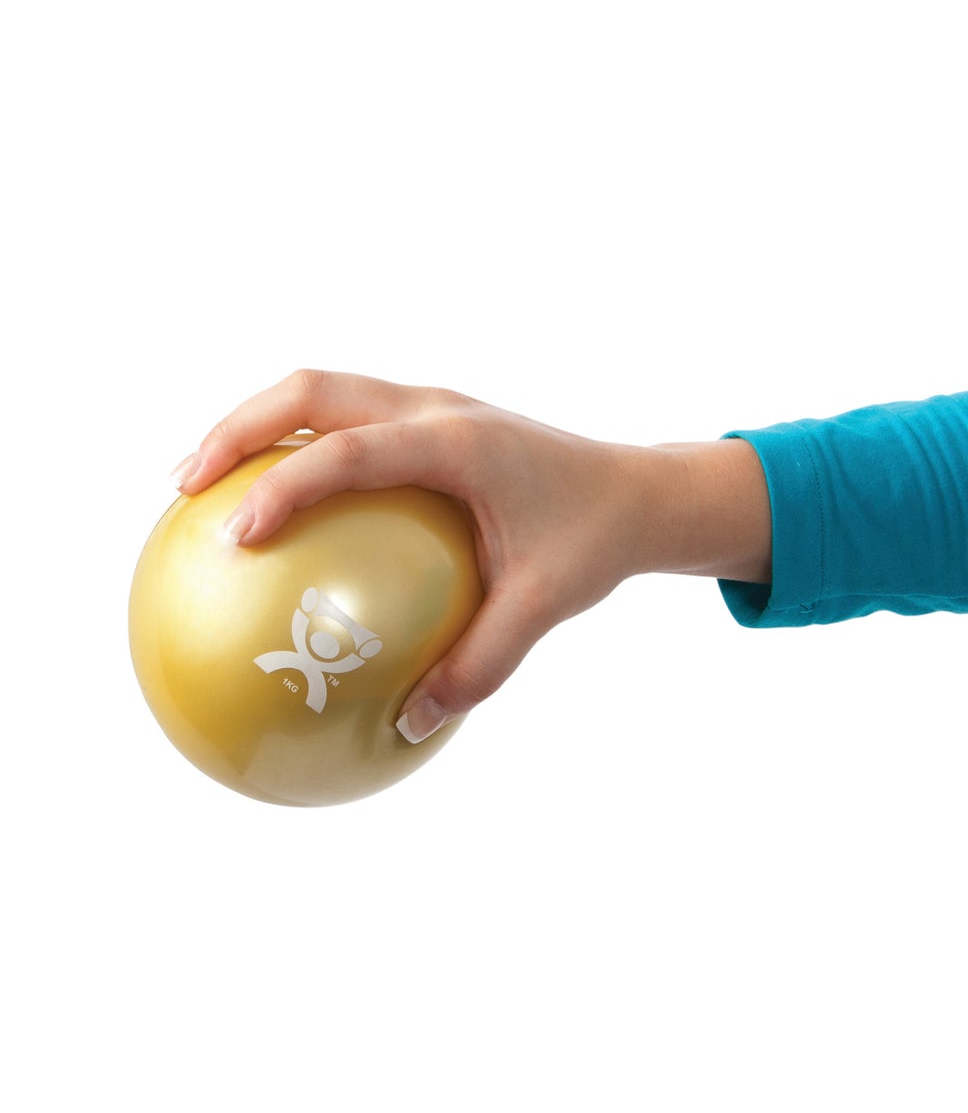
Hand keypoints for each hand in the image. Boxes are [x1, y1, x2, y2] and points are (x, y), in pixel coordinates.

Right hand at [170, 370, 770, 739]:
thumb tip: (409, 723)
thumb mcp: (546, 605)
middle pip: (312, 389)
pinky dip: (298, 447)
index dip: (285, 481)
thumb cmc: (596, 543)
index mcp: (461, 442)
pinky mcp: (430, 421)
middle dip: (237, 427)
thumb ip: (481, 662)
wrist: (639, 491)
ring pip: (322, 391)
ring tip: (201, 486)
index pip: (352, 449)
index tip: (235, 532)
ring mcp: (431, 405)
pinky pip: (347, 422)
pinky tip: (275, 509)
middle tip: (183, 487)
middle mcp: (437, 407)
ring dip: (257, 425)